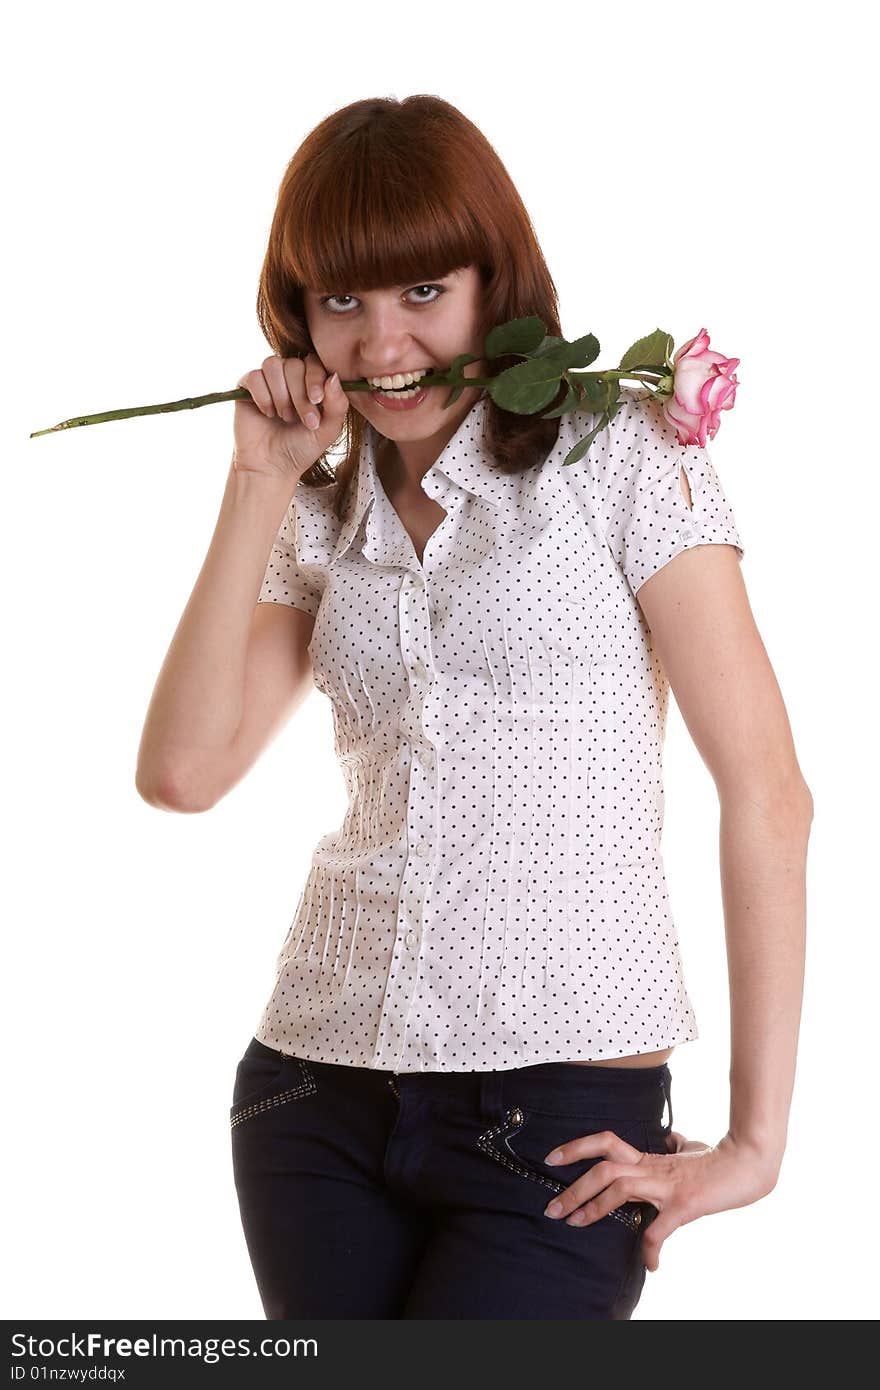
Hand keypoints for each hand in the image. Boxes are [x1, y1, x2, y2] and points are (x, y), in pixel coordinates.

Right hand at [232, 352, 348, 482]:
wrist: (272, 467)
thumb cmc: (301, 449)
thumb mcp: (328, 430)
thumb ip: (338, 405)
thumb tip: (333, 376)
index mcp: (310, 382)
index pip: (313, 362)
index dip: (315, 378)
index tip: (316, 400)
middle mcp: (288, 377)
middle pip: (294, 364)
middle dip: (299, 394)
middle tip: (302, 420)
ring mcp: (267, 380)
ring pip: (273, 365)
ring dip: (281, 394)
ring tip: (284, 417)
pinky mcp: (247, 387)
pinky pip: (254, 376)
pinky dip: (263, 396)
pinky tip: (267, 413)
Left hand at [542, 1128, 778, 1271]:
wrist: (748, 1163)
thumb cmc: (719, 1158)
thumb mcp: (690, 1148)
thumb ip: (675, 1146)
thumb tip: (670, 1139)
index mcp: (649, 1157)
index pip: (605, 1143)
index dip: (577, 1147)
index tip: (551, 1158)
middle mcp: (652, 1168)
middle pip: (603, 1167)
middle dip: (573, 1187)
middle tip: (551, 1207)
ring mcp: (667, 1184)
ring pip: (619, 1186)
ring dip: (593, 1206)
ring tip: (574, 1223)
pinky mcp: (684, 1203)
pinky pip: (660, 1228)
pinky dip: (651, 1247)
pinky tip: (651, 1264)